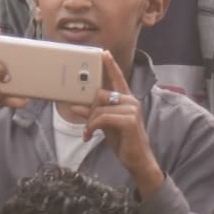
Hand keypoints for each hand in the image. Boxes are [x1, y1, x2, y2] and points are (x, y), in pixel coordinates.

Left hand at [79, 54, 163, 197]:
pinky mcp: (130, 120)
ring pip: (99, 107)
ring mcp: (132, 110)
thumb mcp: (104, 125)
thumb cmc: (123, 141)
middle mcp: (131, 102)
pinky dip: (92, 126)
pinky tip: (90, 135)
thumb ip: (93, 113)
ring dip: (90, 122)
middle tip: (89, 124)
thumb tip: (75, 106)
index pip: (118, 79)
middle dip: (90, 110)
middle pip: (100, 94)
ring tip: (89, 132)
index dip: (111, 66)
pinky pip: (102, 117)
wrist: (137, 160)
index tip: (104, 53)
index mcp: (126, 100)